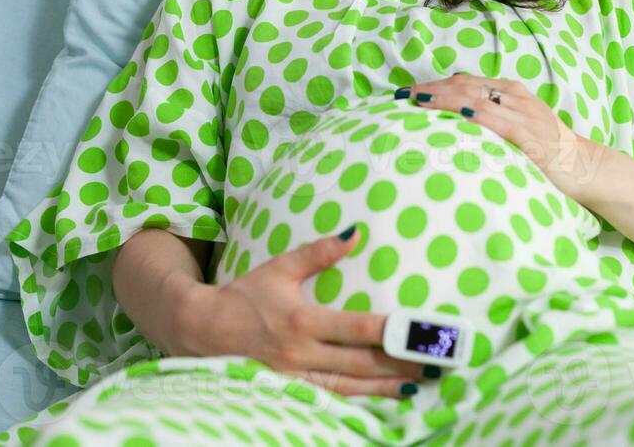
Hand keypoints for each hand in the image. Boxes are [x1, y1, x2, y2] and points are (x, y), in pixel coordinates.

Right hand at [173, 228, 430, 397]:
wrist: (199, 331)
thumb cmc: (243, 295)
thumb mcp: (278, 268)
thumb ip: (318, 252)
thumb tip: (355, 232)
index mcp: (301, 321)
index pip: (356, 329)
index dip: (390, 332)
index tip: (418, 332)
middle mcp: (300, 354)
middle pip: (360, 363)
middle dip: (399, 363)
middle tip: (434, 362)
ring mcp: (294, 378)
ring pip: (350, 387)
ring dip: (386, 388)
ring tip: (418, 384)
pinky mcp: (289, 392)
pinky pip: (330, 399)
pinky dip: (358, 401)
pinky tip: (381, 399)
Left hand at [399, 74, 603, 205]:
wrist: (585, 167)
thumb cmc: (548, 152)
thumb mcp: (517, 127)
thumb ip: (492, 120)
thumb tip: (456, 119)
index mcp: (511, 91)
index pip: (465, 81)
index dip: (435, 84)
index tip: (408, 91)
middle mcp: (516, 96)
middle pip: (465, 85)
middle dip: (431, 88)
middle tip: (402, 94)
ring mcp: (524, 114)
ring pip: (476, 98)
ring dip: (444, 98)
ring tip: (417, 100)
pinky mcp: (530, 135)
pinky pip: (498, 122)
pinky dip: (476, 116)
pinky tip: (457, 115)